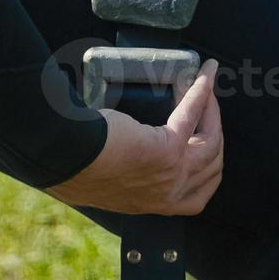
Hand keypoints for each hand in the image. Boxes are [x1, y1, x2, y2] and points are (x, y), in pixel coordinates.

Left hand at [46, 59, 223, 215]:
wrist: (65, 160)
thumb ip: (123, 173)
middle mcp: (167, 196)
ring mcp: (172, 175)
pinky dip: (201, 92)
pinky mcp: (168, 150)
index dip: (206, 169)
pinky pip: (193, 115)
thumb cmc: (74, 164)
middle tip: (206, 108)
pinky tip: (204, 74)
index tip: (202, 142)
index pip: (195, 198)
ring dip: (211, 111)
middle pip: (211, 168)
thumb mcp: (107, 180)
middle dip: (214, 136)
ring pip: (210, 143)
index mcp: (152, 205)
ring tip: (204, 87)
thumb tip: (121, 151)